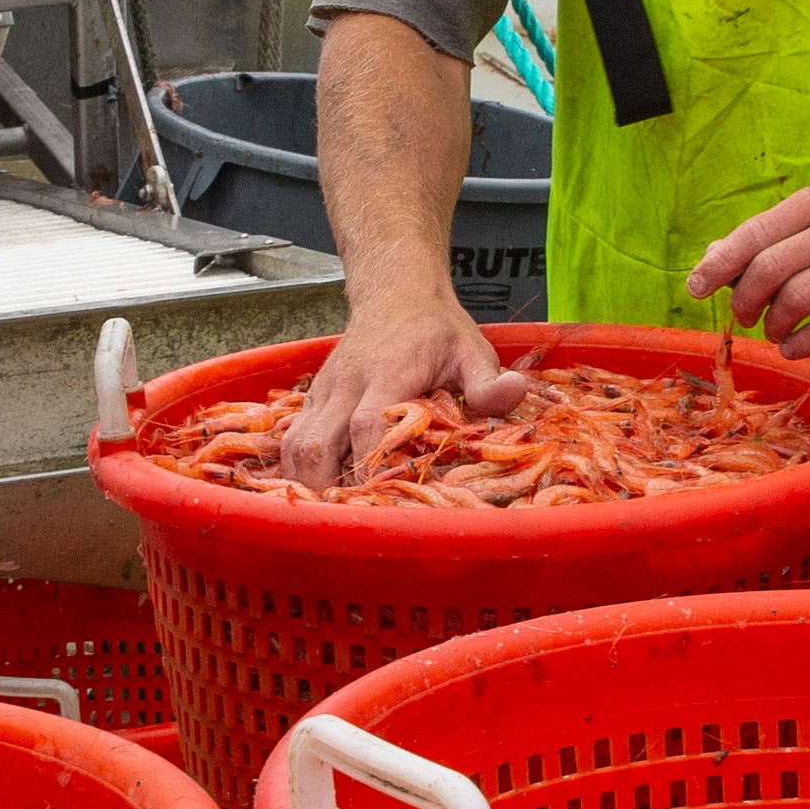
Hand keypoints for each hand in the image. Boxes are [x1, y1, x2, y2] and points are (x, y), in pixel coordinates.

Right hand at [279, 297, 528, 491]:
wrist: (395, 292)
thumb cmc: (437, 327)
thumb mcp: (473, 348)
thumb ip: (488, 380)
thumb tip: (515, 394)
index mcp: (387, 373)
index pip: (366, 425)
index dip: (368, 466)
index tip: (380, 498)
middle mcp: (346, 384)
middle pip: (316, 443)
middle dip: (326, 487)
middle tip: (352, 517)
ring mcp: (325, 390)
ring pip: (296, 443)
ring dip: (307, 480)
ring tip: (332, 508)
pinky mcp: (314, 396)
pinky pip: (294, 435)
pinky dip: (299, 466)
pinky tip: (319, 486)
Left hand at [685, 183, 809, 360]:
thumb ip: (768, 244)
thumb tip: (712, 260)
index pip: (755, 232)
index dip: (720, 265)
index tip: (697, 287)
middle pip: (771, 268)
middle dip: (746, 301)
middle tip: (745, 318)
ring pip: (798, 298)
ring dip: (775, 325)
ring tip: (777, 333)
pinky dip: (803, 343)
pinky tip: (796, 346)